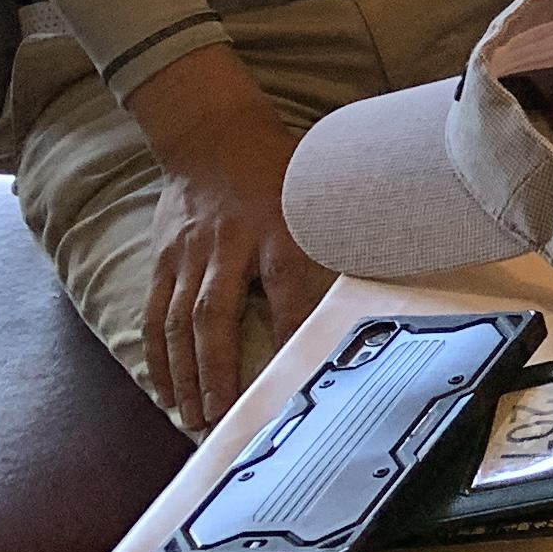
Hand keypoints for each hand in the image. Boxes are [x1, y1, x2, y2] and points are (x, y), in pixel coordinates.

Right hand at [132, 57, 329, 430]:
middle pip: (217, 312)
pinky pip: (156, 313)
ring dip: (185, 374)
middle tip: (224, 415)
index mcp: (276, 225)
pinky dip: (157, 355)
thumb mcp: (315, 190)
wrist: (211, 134)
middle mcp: (228, 243)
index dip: (292, 324)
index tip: (299, 367)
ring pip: (180, 321)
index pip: (286, 281)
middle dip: (218, 369)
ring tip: (193, 416)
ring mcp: (190, 253)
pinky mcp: (163, 260)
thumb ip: (341, 227)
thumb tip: (396, 256)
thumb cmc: (277, 169)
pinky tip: (164, 389)